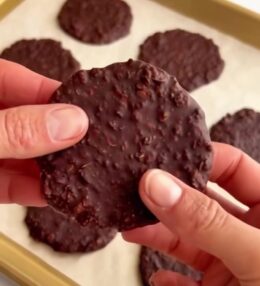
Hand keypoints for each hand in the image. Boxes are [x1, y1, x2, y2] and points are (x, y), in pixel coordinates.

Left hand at [0, 60, 87, 205]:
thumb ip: (16, 130)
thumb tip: (73, 122)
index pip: (14, 79)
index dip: (51, 89)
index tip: (85, 102)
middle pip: (24, 119)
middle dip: (57, 131)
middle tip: (92, 140)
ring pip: (20, 154)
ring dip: (49, 166)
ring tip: (82, 170)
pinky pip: (8, 184)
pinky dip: (29, 190)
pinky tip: (52, 195)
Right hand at [123, 142, 259, 285]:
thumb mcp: (256, 259)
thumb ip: (206, 220)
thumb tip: (156, 184)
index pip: (231, 166)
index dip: (198, 158)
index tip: (160, 160)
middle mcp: (250, 231)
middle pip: (201, 199)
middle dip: (168, 196)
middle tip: (135, 191)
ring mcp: (233, 261)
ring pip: (188, 236)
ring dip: (158, 233)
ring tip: (130, 227)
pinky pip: (187, 279)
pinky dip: (169, 280)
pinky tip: (156, 280)